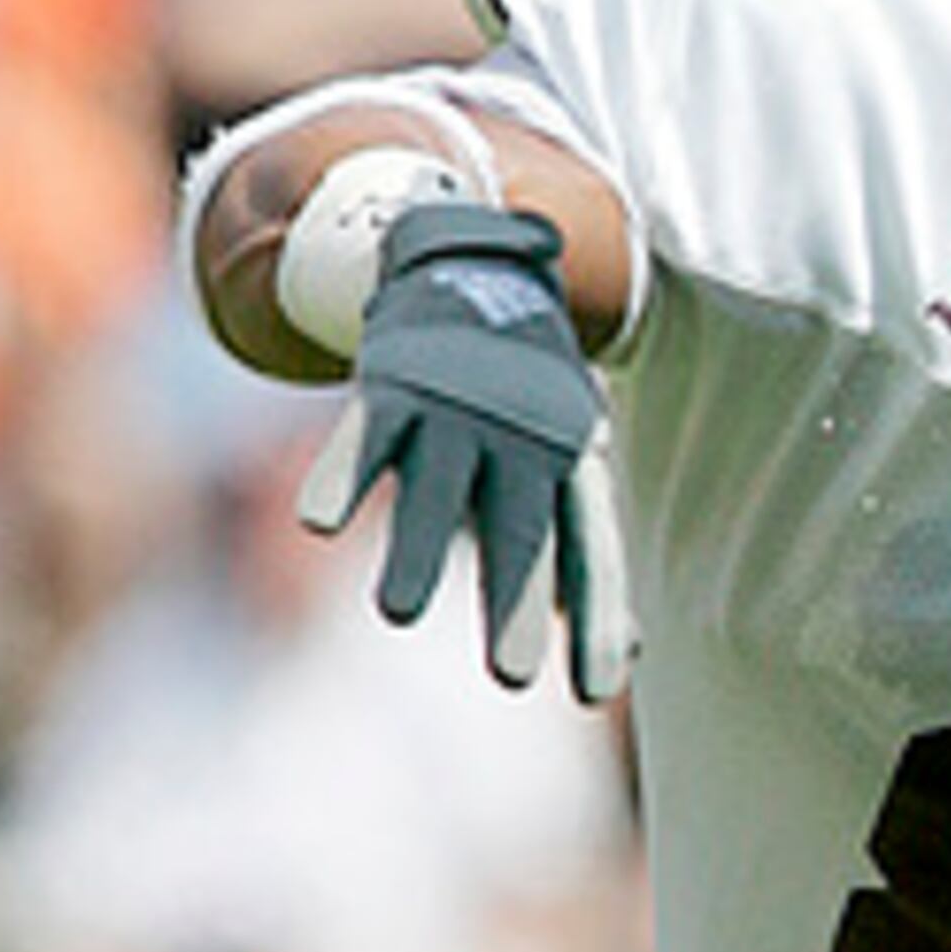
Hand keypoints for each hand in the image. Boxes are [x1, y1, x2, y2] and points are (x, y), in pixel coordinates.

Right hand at [295, 203, 633, 701]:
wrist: (476, 262)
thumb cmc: (525, 397)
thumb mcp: (567, 466)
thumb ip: (585, 559)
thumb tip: (631, 654)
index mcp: (570, 462)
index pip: (590, 548)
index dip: (596, 616)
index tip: (597, 690)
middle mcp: (518, 437)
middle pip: (520, 525)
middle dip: (517, 597)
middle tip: (513, 676)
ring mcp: (454, 407)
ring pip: (436, 486)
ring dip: (416, 546)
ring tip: (400, 613)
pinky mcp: (392, 382)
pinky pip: (364, 435)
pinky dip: (342, 476)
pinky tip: (319, 526)